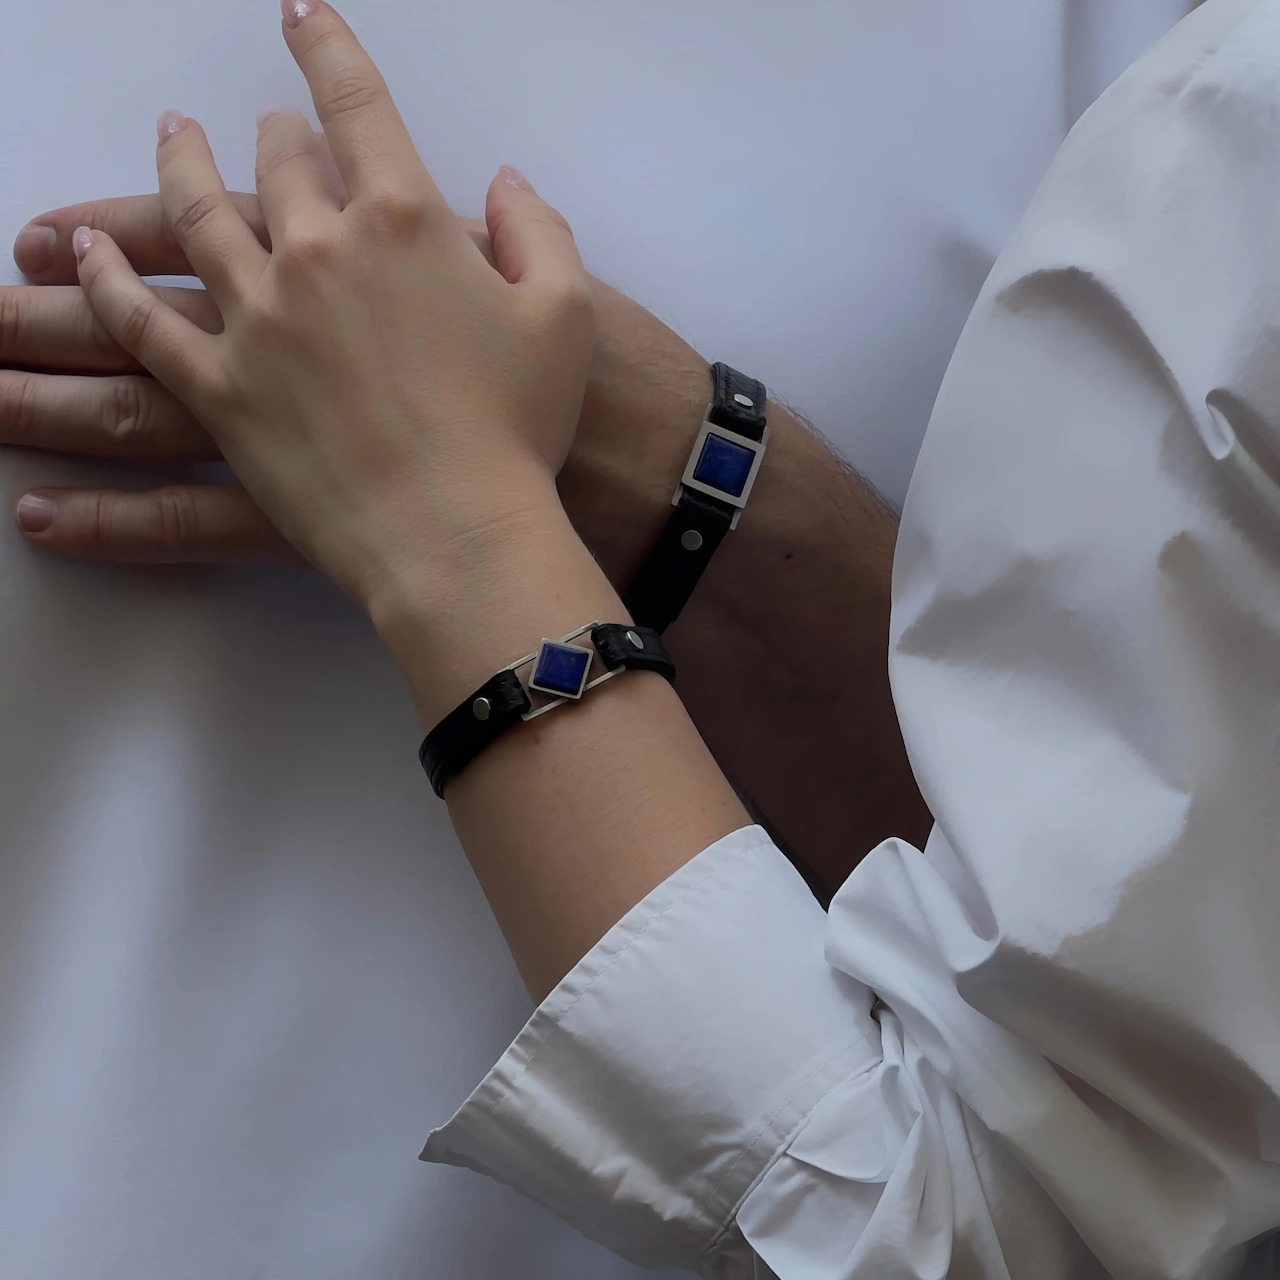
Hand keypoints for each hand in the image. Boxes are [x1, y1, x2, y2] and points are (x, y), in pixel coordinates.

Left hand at [18, 0, 593, 624]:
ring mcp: (258, 321)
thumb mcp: (567, 315)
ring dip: (164, 175)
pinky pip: (143, 330)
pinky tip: (77, 255)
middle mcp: (316, 252)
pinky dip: (104, 287)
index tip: (302, 16)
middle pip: (270, 166)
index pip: (356, 107)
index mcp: (403, 220)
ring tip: (167, 137)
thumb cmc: (524, 428)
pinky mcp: (222, 393)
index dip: (327, 50)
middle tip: (247, 122)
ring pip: (188, 225)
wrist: (462, 532)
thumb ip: (539, 232)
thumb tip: (507, 183)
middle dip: (262, 133)